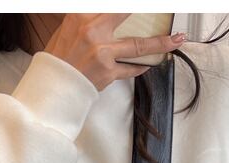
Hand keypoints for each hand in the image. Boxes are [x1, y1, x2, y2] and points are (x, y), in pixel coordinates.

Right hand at [44, 14, 186, 91]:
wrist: (53, 87)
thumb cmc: (58, 59)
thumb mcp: (68, 29)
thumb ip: (88, 19)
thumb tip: (107, 15)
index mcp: (82, 16)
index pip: (114, 5)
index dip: (129, 6)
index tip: (142, 6)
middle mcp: (94, 31)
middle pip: (128, 14)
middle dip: (149, 10)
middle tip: (166, 10)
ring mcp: (103, 52)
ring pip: (139, 45)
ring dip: (161, 43)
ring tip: (176, 40)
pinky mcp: (108, 72)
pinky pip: (130, 69)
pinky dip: (140, 67)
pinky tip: (149, 65)